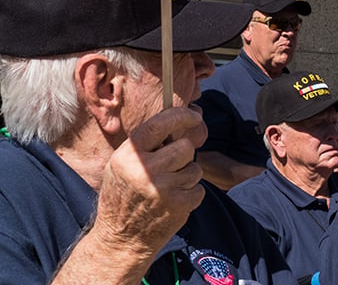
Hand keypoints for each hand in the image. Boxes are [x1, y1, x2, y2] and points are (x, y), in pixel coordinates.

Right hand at [90, 108, 206, 256]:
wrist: (121, 238)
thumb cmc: (123, 197)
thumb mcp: (120, 167)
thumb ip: (144, 146)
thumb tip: (178, 123)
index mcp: (127, 156)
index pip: (159, 124)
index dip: (181, 116)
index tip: (194, 116)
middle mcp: (145, 170)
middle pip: (185, 147)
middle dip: (184, 155)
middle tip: (172, 167)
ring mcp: (163, 188)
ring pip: (195, 168)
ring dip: (187, 177)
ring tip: (167, 188)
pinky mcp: (179, 204)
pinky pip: (199, 189)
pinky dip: (191, 194)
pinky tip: (172, 202)